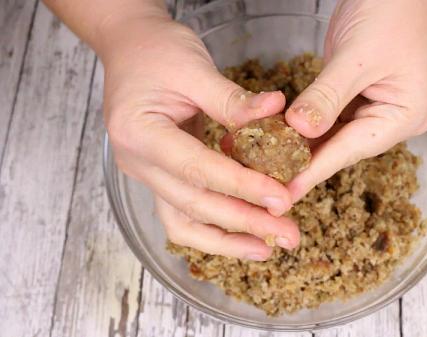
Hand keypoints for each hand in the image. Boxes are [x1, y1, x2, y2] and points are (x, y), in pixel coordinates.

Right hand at [100, 12, 299, 259]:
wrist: (129, 47)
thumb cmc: (156, 51)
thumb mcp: (195, 68)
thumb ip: (234, 99)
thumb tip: (277, 111)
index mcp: (138, 132)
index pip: (197, 168)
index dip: (242, 186)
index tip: (282, 199)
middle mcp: (137, 162)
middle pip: (194, 204)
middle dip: (245, 223)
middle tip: (289, 235)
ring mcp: (146, 174)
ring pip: (185, 223)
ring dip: (228, 240)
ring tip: (269, 248)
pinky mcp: (161, 177)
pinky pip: (185, 214)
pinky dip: (214, 230)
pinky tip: (245, 236)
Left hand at [285, 0, 426, 201]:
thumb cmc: (391, 11)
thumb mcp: (356, 56)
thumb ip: (327, 96)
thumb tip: (299, 130)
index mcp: (406, 115)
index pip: (352, 148)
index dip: (315, 170)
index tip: (285, 193)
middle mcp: (393, 118)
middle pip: (342, 147)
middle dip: (303, 161)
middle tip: (265, 181)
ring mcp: (376, 108)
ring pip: (332, 136)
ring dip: (299, 145)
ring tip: (264, 161)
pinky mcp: (357, 97)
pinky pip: (328, 118)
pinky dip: (304, 125)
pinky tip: (279, 135)